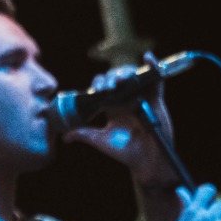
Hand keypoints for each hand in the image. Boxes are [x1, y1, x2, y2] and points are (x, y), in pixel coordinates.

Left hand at [61, 52, 177, 187]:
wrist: (145, 163)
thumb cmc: (124, 151)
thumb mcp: (99, 141)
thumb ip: (83, 134)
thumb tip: (64, 136)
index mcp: (111, 105)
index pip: (102, 86)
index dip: (98, 83)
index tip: (94, 91)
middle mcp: (125, 98)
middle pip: (116, 78)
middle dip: (109, 78)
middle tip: (105, 88)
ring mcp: (140, 97)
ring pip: (133, 76)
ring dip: (125, 73)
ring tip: (119, 80)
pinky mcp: (155, 99)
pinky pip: (156, 80)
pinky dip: (153, 66)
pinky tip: (147, 58)